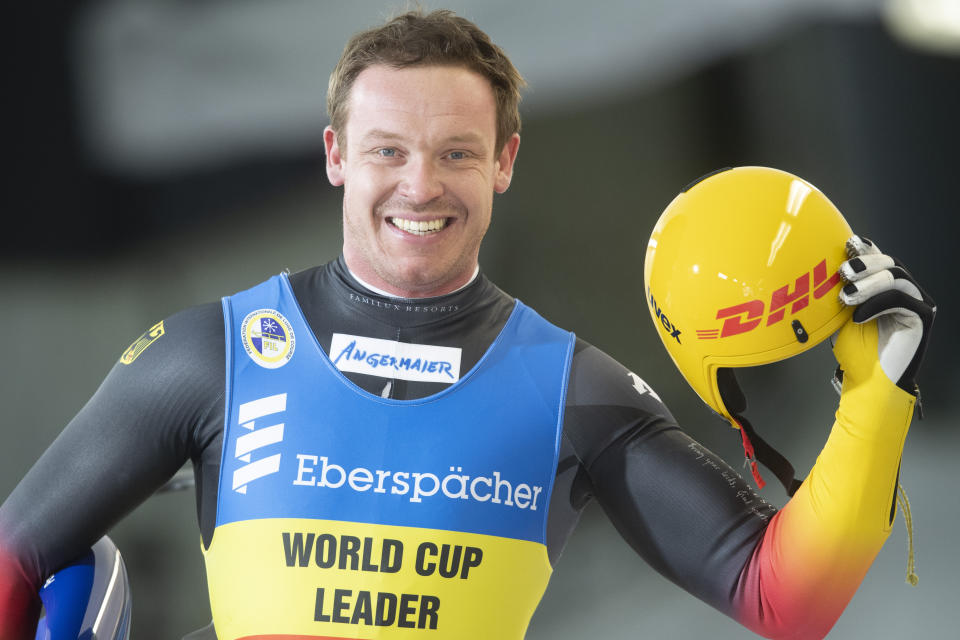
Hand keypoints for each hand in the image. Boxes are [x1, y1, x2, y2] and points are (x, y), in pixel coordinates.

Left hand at [838, 236, 935, 393]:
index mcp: (885, 289)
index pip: (879, 259)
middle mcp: (905, 292)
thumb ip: (841, 292)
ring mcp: (916, 303)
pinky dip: (876, 303)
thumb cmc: (855, 352)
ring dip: (868, 282)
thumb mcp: (841, 316)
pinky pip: (901, 299)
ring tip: (846, 296)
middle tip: (842, 272)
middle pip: (890, 263)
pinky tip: (858, 316)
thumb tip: (824, 268)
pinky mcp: (922, 317)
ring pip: (896, 276)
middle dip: (865, 262)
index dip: (866, 248)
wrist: (868, 383)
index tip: (846, 244)